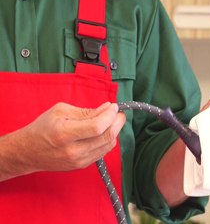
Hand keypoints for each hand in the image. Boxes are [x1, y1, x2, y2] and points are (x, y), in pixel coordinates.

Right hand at [0, 102, 125, 180]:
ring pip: (108, 145)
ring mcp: (79, 161)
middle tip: (118, 113)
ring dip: (114, 131)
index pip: (97, 127)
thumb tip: (106, 108)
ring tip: (111, 120)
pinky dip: (107, 139)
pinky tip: (104, 131)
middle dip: (118, 122)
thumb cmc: (43, 127)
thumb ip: (86, 111)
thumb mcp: (61, 111)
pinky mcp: (82, 166)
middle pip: (107, 137)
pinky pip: (103, 152)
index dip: (110, 116)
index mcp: (65, 134)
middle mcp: (74, 151)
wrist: (28, 152)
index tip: (114, 107)